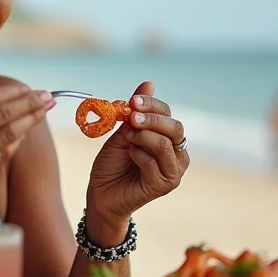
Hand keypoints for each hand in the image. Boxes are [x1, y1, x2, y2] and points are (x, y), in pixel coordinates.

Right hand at [0, 76, 52, 220]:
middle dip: (28, 104)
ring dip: (30, 121)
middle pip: (2, 118)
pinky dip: (16, 140)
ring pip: (8, 138)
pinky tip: (27, 128)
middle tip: (46, 94)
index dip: (10, 92)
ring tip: (45, 108)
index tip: (26, 85)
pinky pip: (2, 155)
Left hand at [87, 81, 188, 234]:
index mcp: (167, 138)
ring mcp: (173, 171)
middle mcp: (177, 154)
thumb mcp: (122, 132)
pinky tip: (129, 157)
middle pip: (174, 128)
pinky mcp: (165, 185)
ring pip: (165, 144)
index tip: (132, 101)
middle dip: (151, 119)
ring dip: (143, 137)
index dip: (152, 105)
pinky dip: (139, 155)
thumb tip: (149, 83)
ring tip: (127, 139)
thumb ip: (135, 111)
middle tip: (131, 117)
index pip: (168, 115)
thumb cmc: (112, 164)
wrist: (101, 193)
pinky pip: (154, 162)